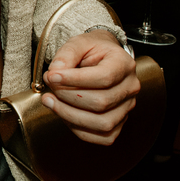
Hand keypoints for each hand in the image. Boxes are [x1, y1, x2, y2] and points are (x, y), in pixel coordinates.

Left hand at [41, 30, 138, 144]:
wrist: (103, 57)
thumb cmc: (92, 50)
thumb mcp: (78, 43)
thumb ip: (66, 55)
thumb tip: (55, 73)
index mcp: (124, 64)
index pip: (104, 77)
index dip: (74, 80)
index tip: (51, 76)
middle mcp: (130, 87)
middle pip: (101, 102)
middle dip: (68, 96)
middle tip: (49, 86)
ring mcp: (127, 107)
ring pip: (102, 123)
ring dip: (70, 115)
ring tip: (51, 101)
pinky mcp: (119, 122)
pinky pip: (103, 137)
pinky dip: (79, 129)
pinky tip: (64, 113)